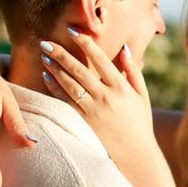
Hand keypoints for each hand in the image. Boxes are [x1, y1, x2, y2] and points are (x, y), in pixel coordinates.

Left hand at [40, 31, 156, 174]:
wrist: (136, 155)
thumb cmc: (140, 124)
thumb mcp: (142, 96)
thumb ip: (133, 71)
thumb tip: (124, 48)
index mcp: (121, 88)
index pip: (100, 59)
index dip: (85, 43)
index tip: (72, 31)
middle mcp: (107, 97)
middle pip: (80, 70)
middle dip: (62, 53)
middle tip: (46, 42)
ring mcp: (94, 110)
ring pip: (69, 84)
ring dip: (55, 68)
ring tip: (45, 56)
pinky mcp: (84, 122)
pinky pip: (65, 102)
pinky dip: (54, 88)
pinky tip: (46, 76)